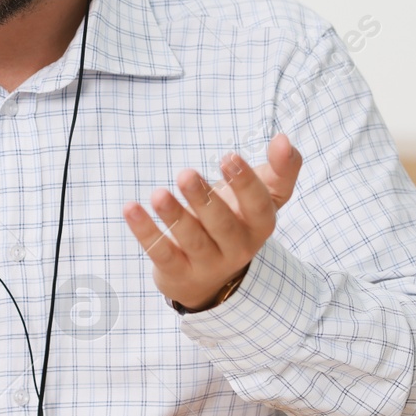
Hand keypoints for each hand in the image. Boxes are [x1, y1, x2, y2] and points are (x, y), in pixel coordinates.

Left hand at [121, 133, 301, 310]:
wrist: (211, 277)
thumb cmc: (237, 221)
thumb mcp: (263, 197)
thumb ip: (280, 168)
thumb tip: (284, 138)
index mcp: (259, 225)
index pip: (259, 206)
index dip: (245, 183)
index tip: (228, 156)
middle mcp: (237, 248)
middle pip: (222, 225)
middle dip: (204, 200)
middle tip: (186, 174)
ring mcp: (207, 263)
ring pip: (192, 240)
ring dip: (174, 216)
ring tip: (158, 194)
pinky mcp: (178, 272)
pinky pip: (161, 252)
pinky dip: (145, 231)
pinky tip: (131, 209)